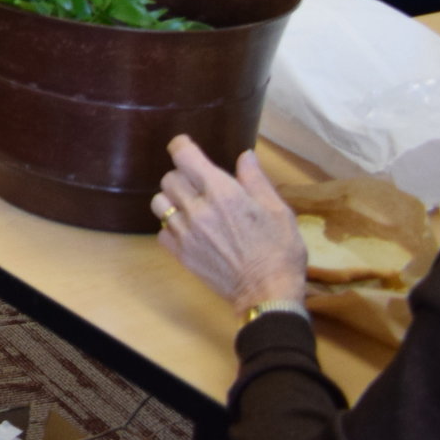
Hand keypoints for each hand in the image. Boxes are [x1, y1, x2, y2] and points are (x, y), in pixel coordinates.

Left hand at [154, 135, 306, 315]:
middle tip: (199, 185)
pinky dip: (171, 227)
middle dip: (183, 176)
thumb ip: (256, 180)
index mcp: (223, 193)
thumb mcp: (278, 211)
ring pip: (160, 202)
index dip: (181, 146)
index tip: (184, 146)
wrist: (268, 294)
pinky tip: (190, 231)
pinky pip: (161, 231)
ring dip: (173, 200)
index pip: (185, 156)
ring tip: (191, 207)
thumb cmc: (280, 251)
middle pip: (169, 177)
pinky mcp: (181, 254)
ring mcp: (186, 233)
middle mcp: (198, 209)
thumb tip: (245, 156)